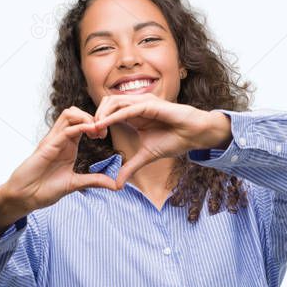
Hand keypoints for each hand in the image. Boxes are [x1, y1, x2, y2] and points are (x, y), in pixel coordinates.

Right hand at [0, 106, 116, 213]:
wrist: (25, 197)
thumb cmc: (45, 189)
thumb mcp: (76, 184)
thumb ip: (94, 181)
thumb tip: (116, 185)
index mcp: (68, 145)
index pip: (82, 122)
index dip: (97, 124)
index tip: (106, 135)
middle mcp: (61, 139)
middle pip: (76, 112)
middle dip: (93, 116)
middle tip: (104, 131)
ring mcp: (53, 141)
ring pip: (69, 115)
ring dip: (87, 118)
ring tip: (98, 130)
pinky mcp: (47, 146)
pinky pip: (64, 130)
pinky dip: (80, 127)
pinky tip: (91, 132)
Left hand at [92, 93, 227, 188]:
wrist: (194, 135)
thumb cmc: (174, 140)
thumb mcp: (146, 157)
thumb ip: (130, 167)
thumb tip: (117, 185)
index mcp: (134, 113)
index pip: (109, 110)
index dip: (98, 121)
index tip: (92, 137)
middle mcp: (136, 104)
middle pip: (106, 102)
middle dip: (96, 116)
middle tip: (92, 134)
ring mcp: (143, 101)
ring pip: (113, 102)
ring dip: (101, 115)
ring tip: (96, 130)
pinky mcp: (150, 104)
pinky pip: (127, 109)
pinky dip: (114, 116)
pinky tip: (104, 125)